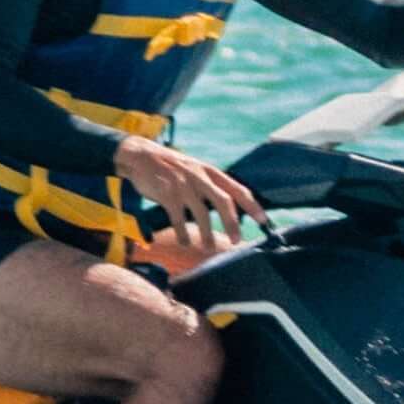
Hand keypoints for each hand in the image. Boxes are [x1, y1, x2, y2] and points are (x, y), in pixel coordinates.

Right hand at [114, 134, 259, 261]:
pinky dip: (182, 233)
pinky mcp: (166, 194)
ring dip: (206, 234)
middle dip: (231, 223)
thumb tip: (227, 206)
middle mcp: (200, 177)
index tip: (263, 221)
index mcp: (211, 172)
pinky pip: (177, 218)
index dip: (252, 206)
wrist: (140, 155)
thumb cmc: (169, 167)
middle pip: (224, 202)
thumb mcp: (194, 169)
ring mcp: (183, 185)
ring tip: (208, 247)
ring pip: (201, 214)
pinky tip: (184, 242)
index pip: (238, 190)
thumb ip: (209, 184)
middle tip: (236, 240)